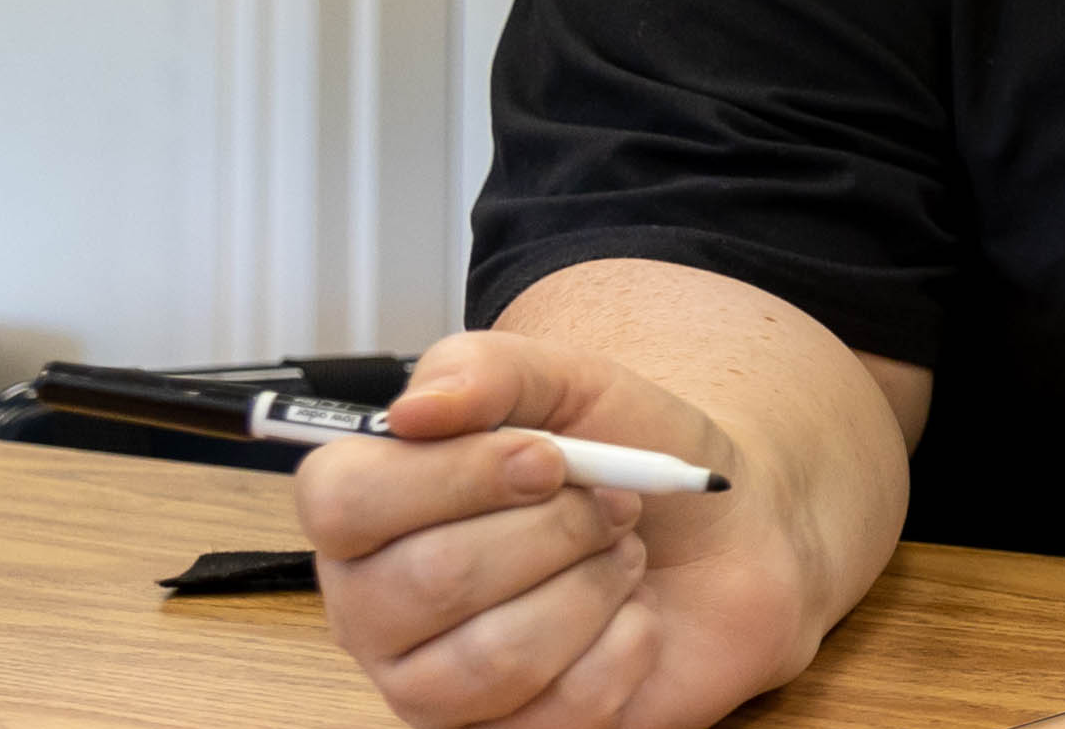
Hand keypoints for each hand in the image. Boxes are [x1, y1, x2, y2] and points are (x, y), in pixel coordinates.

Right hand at [302, 331, 819, 728]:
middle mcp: (376, 604)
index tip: (545, 458)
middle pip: (427, 580)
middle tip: (608, 504)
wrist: (721, 532)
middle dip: (552, 530)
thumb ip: (485, 370)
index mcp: (366, 509)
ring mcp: (431, 682)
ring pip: (491, 657)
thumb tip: (413, 409)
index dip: (452, 477)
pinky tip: (632, 617)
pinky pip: (559, 707)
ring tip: (618, 556)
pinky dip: (624, 646)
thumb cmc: (627, 454)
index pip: (343, 502)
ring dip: (589, 589)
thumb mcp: (568, 379)